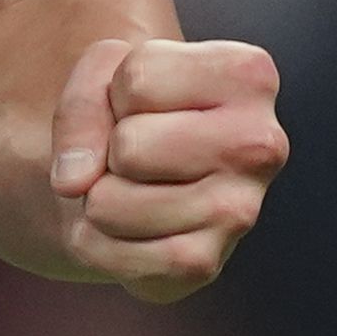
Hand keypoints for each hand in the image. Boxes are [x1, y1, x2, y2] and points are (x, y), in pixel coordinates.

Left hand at [46, 37, 285, 300]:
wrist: (139, 172)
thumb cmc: (134, 107)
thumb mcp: (105, 70)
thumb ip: (82, 103)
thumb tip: (74, 182)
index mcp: (250, 76)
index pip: (138, 79)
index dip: (117, 90)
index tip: (146, 101)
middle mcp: (261, 145)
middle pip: (129, 146)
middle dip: (109, 147)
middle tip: (138, 151)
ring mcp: (239, 212)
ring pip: (108, 203)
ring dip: (98, 196)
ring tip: (134, 185)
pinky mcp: (203, 265)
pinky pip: (107, 252)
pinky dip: (94, 239)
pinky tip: (128, 224)